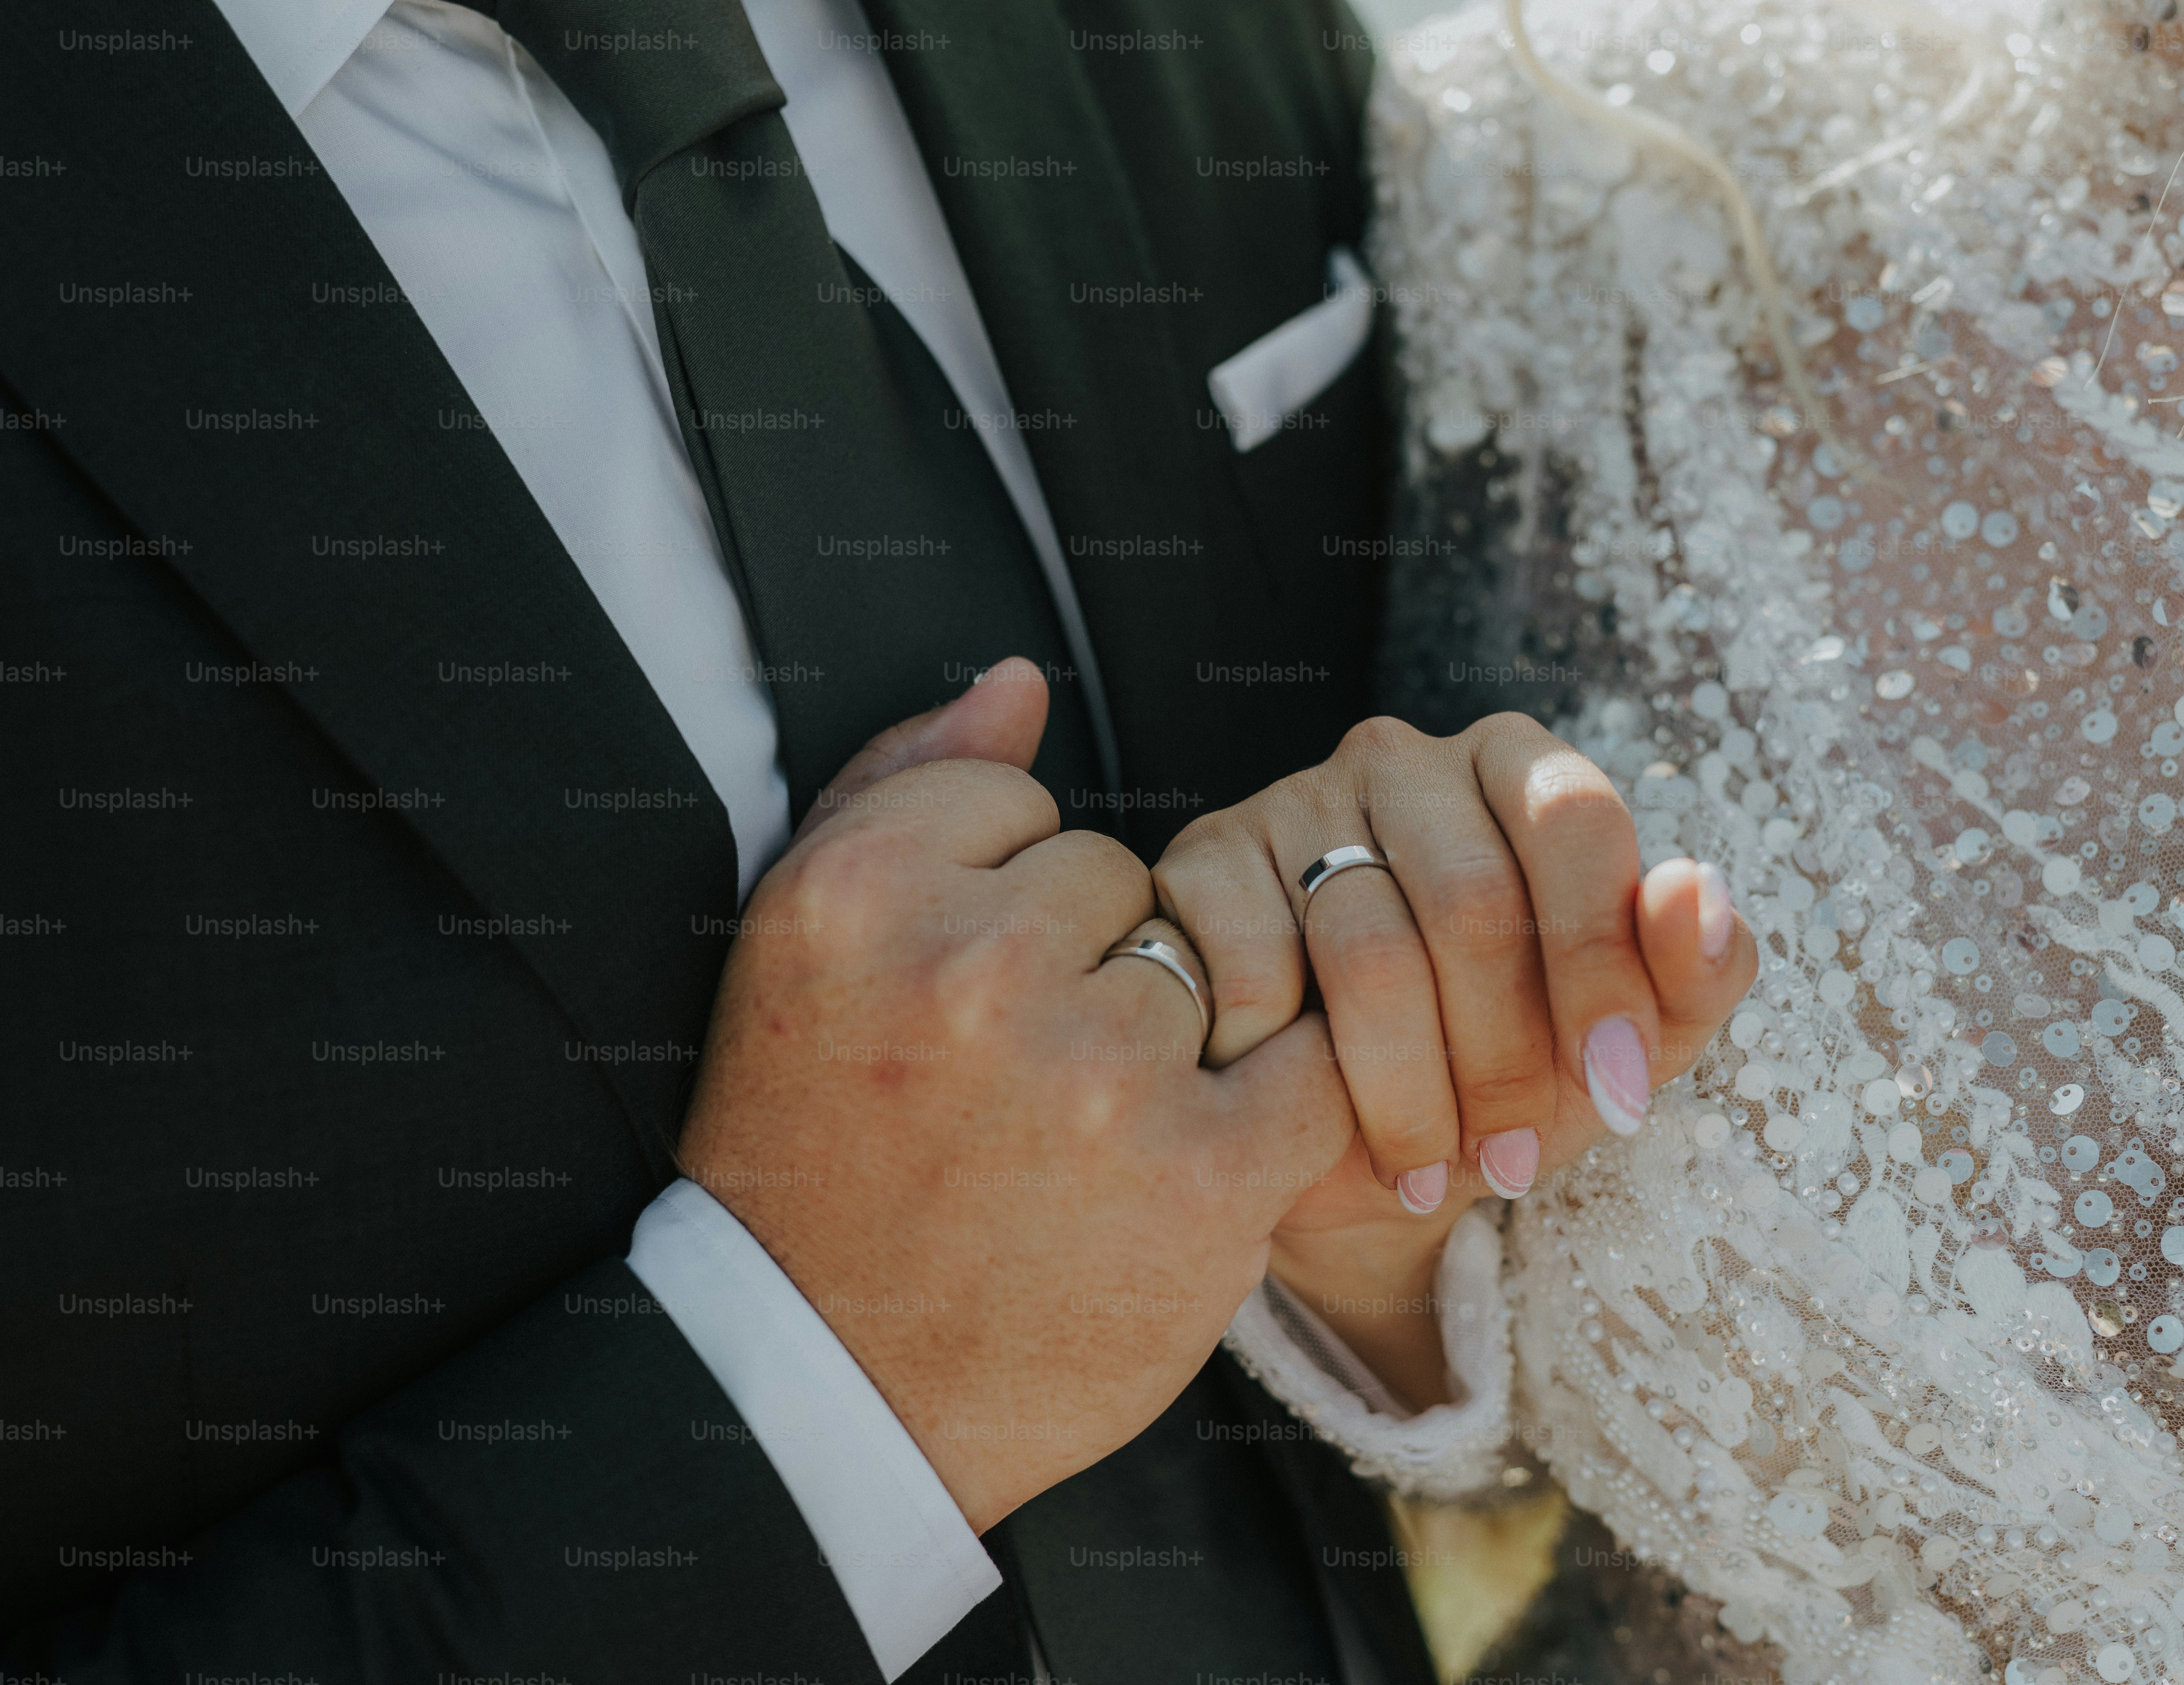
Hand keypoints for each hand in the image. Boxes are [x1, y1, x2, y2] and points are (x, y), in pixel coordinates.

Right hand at [677, 659, 1354, 1530]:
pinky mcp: (1204, 1172)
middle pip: (1124, 883)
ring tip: (1085, 1130)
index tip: (963, 993)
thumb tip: (1021, 679)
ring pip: (1214, 959)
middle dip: (1093, 967)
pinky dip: (1276, 1090)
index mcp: (860, 893)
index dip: (1008, 900)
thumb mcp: (803, 945)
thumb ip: (906, 786)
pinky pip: (1309, 1057)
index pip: (1025, 806)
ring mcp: (1098, 1073)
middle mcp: (976, 968)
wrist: (836, 1380)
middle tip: (1021, 1078)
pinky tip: (1206, 1141)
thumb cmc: (817, 1155)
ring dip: (1173, 1034)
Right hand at [1153, 715, 1755, 1405]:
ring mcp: (1292, 802)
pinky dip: (1291, 1067)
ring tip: (1426, 1168)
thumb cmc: (1505, 1075)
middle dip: (1503, 1057)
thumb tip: (1697, 890)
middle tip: (1515, 1162)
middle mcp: (1403, 762)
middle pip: (1471, 898)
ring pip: (1364, 946)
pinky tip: (1313, 1116)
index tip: (1616, 1087)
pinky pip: (1253, 968)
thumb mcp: (1623, 1045)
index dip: (1601, 966)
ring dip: (1405, 1090)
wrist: (1356, 1148)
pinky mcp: (1202, 863)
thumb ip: (1692, 971)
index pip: (1575, 819)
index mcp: (1518, 768)